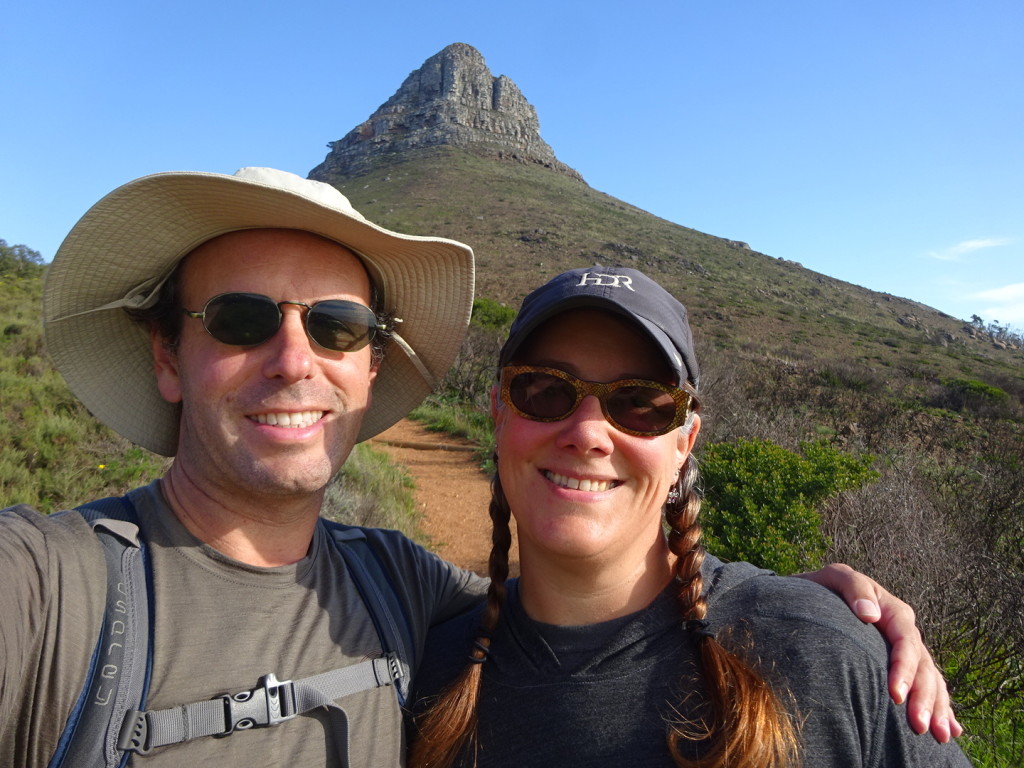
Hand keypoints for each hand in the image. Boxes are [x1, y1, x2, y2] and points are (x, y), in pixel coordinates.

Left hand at [793, 563, 962, 742]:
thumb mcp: (836, 578)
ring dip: (937, 708)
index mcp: (893, 612)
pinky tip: (951, 728)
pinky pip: (928, 687)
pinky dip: (941, 707)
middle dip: (924, 698)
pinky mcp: (904, 666)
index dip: (904, 669)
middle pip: (923, 667)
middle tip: (919, 726)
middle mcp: (906, 633)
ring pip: (931, 681)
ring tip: (940, 735)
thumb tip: (870, 615)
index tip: (895, 695)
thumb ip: (854, 588)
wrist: (817, 596)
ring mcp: (907, 651)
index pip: (906, 643)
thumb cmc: (826, 588)